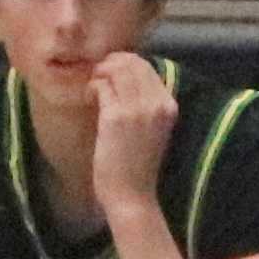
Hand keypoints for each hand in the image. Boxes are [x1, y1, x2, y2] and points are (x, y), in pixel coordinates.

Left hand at [86, 52, 176, 222]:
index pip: (148, 67)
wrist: (132, 196)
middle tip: (98, 77)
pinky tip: (88, 99)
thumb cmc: (139, 166)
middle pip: (132, 63)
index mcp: (169, 105)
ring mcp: (137, 109)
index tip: (111, 74)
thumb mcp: (154, 130)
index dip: (126, 64)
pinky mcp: (116, 117)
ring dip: (100, 74)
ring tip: (93, 89)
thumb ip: (148, 105)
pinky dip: (92, 87)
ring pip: (116, 69)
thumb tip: (126, 77)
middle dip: (111, 64)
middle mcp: (157, 103)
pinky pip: (101, 86)